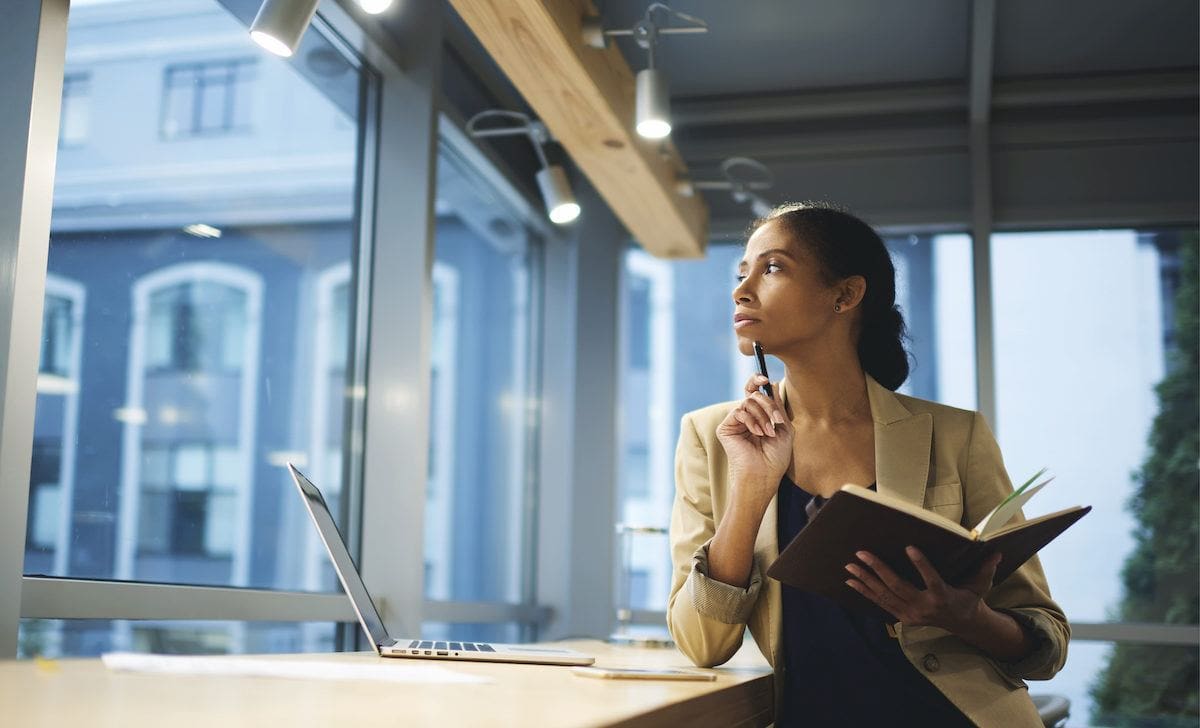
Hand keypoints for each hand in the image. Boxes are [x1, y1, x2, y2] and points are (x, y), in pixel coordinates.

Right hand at [715, 374, 792, 509]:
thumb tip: (771, 384)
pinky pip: (738, 411)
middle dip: (768, 403)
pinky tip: (757, 434)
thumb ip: (777, 406)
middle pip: (753, 394)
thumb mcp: (783, 428)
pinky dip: (751, 421)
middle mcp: (745, 417)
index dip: (757, 381)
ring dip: (763, 416)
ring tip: (768, 433)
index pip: (755, 392)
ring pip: (748, 402)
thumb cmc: (775, 458)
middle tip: (776, 419)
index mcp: (758, 416)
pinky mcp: (726, 429)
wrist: (764, 475)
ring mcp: (735, 422)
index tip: (765, 378)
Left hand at [844, 547, 1002, 634]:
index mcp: (943, 597)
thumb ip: (986, 568)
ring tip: (849, 566)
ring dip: (865, 580)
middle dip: (878, 569)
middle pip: (898, 587)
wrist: (962, 624)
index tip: (909, 547)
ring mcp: (911, 614)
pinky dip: (865, 592)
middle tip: (861, 553)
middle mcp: (924, 607)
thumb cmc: (969, 597)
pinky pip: (880, 603)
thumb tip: (997, 552)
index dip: (921, 565)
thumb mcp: (980, 585)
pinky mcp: (903, 617)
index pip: (932, 580)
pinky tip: (850, 581)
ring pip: (884, 596)